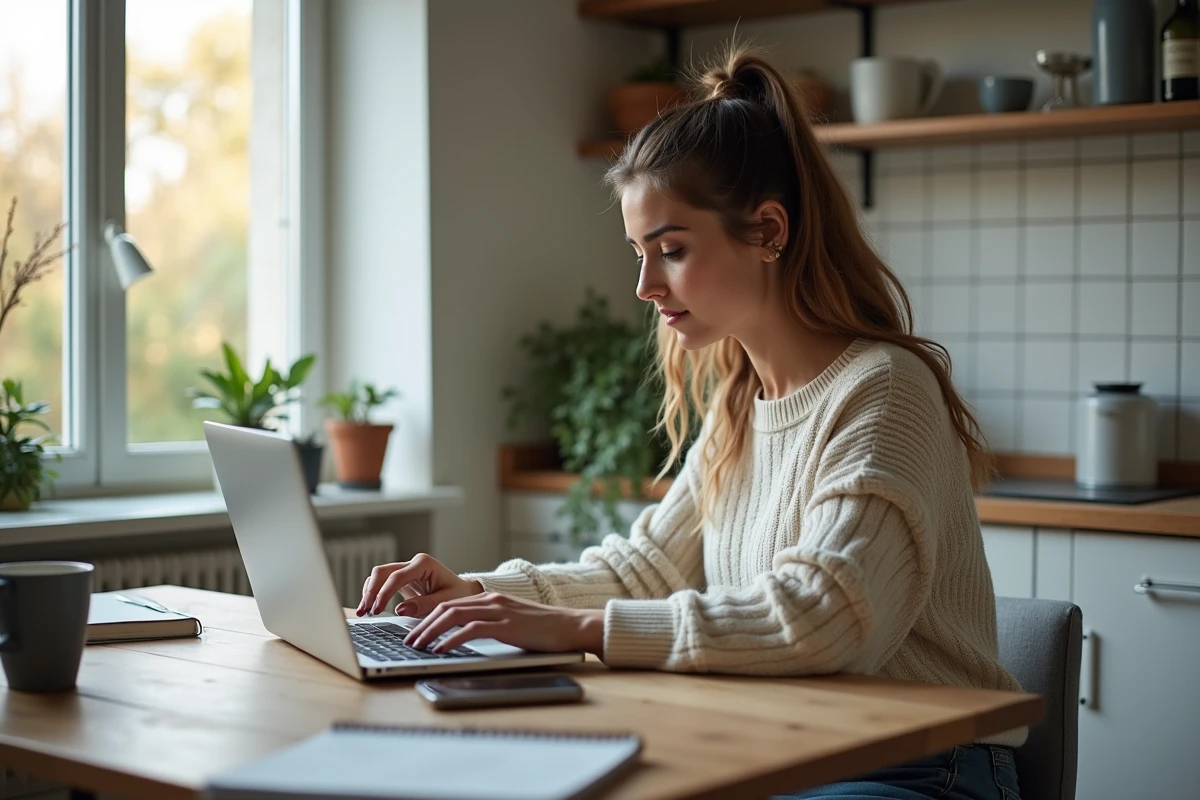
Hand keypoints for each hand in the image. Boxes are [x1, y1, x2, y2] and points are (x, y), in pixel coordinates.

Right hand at [357, 553, 483, 616]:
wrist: (463, 592)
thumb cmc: (458, 594)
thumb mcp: (445, 601)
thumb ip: (424, 605)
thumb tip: (399, 609)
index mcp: (424, 564)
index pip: (397, 576)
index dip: (384, 593)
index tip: (377, 609)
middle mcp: (412, 564)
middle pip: (383, 572)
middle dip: (371, 591)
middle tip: (365, 610)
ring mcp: (406, 570)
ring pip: (379, 576)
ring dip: (369, 592)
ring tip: (363, 611)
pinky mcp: (401, 580)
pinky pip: (382, 582)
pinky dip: (373, 593)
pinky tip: (369, 607)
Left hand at [404, 593, 604, 656]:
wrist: (570, 626)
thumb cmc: (543, 630)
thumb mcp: (510, 622)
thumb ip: (489, 624)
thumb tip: (465, 636)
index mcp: (490, 598)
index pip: (450, 604)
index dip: (428, 618)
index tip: (414, 632)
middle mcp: (491, 600)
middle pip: (446, 608)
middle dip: (422, 625)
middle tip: (408, 642)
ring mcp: (498, 611)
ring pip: (453, 616)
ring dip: (430, 632)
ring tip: (417, 646)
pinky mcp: (505, 625)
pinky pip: (471, 629)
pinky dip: (451, 639)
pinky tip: (440, 650)